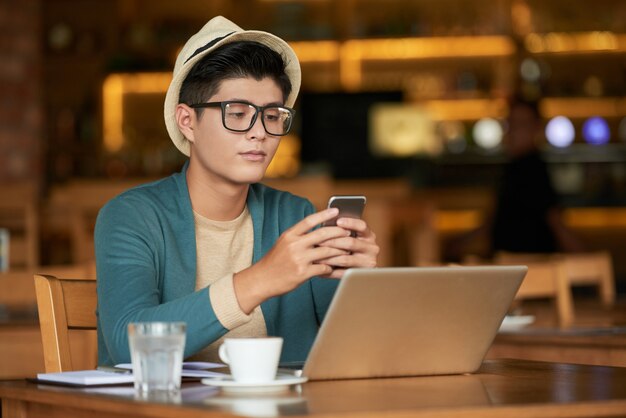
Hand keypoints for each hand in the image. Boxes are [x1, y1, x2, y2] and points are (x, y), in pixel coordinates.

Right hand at [233, 208, 351, 312]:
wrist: (262, 280)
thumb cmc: (274, 262)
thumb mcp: (283, 244)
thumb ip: (298, 237)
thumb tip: (318, 231)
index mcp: (289, 235)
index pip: (309, 220)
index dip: (324, 214)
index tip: (336, 211)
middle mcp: (294, 245)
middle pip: (322, 234)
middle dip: (338, 232)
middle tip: (348, 232)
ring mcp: (299, 259)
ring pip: (326, 251)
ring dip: (339, 251)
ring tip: (347, 251)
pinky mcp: (303, 273)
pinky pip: (324, 267)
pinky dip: (331, 267)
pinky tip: (334, 267)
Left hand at [316, 217, 378, 278]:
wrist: (360, 271)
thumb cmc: (350, 248)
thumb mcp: (352, 237)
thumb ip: (342, 231)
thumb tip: (325, 226)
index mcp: (369, 236)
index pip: (362, 226)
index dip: (350, 223)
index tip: (338, 221)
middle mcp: (371, 248)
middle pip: (351, 243)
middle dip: (332, 242)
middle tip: (318, 241)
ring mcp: (367, 262)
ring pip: (345, 259)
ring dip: (328, 257)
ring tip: (316, 256)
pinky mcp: (359, 274)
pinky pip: (342, 273)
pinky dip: (329, 270)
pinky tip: (319, 267)